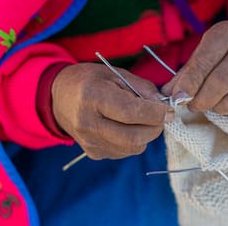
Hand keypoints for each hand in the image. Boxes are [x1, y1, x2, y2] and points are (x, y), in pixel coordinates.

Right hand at [52, 63, 172, 159]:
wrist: (58, 98)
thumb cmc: (90, 81)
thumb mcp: (115, 73)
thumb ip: (142, 88)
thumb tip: (162, 105)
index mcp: (93, 97)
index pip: (132, 112)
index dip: (156, 113)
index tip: (169, 110)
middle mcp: (88, 123)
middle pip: (134, 137)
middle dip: (155, 127)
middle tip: (161, 116)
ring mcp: (89, 142)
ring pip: (132, 148)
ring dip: (146, 135)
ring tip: (141, 119)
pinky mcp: (93, 153)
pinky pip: (124, 151)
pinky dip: (134, 141)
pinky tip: (127, 127)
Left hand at [162, 20, 227, 119]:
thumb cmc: (219, 57)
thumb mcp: (200, 56)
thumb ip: (184, 75)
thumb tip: (169, 95)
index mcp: (227, 32)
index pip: (205, 61)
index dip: (190, 82)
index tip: (178, 98)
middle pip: (221, 81)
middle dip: (202, 99)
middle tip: (192, 106)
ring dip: (216, 108)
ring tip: (209, 104)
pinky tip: (227, 103)